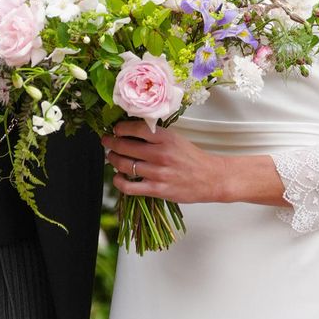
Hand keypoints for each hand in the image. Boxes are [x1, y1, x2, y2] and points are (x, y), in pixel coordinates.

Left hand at [102, 120, 287, 205]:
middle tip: (106, 141)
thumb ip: (156, 135)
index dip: (120, 128)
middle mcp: (160, 153)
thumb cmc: (193, 157)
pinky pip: (130, 186)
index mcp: (165, 137)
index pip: (135, 128)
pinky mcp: (158, 189)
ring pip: (125, 165)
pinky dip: (119, 182)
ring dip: (113, 160)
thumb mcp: (176, 139)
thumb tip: (132, 131)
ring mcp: (158, 172)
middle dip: (111, 143)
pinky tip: (117, 177)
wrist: (211, 178)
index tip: (115, 129)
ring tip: (110, 157)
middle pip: (125, 146)